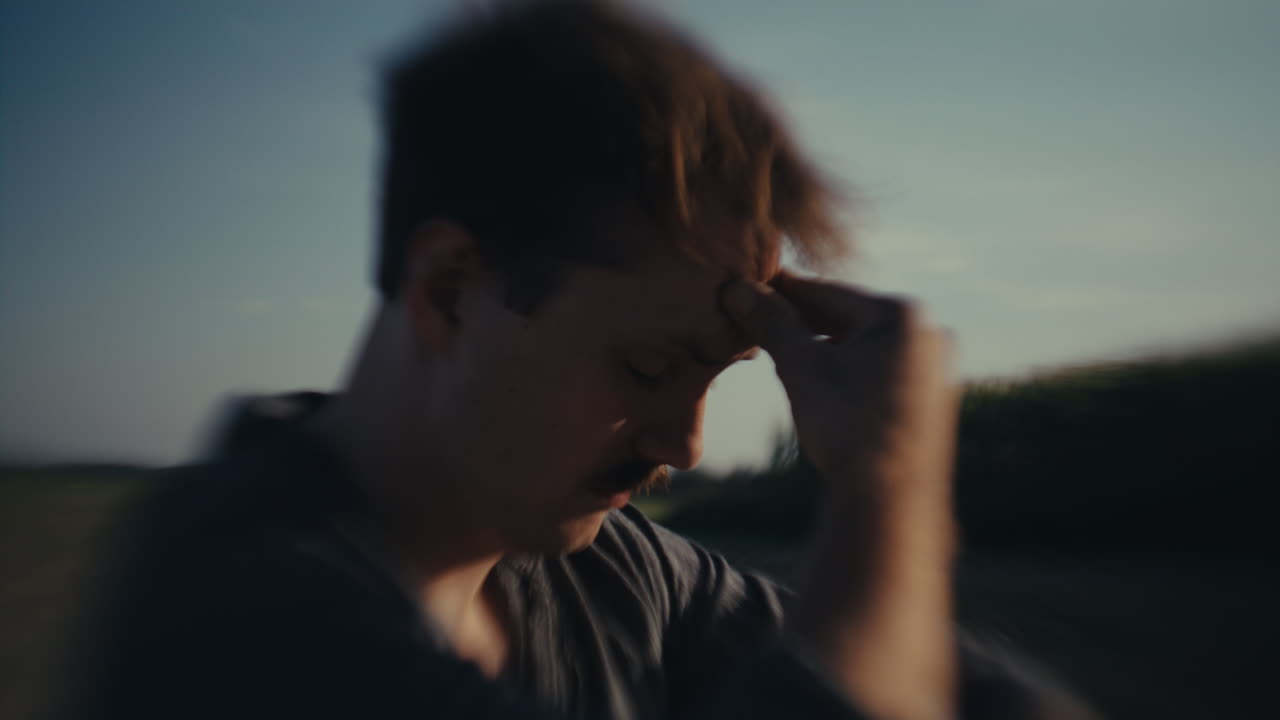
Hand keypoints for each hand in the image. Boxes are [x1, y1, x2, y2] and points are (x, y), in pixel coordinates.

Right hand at [722, 271, 960, 719]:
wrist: (890, 500)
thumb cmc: (845, 426)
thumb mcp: (801, 367)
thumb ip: (771, 324)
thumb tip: (736, 289)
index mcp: (901, 314)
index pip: (827, 294)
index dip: (782, 292)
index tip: (750, 286)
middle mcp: (929, 333)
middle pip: (849, 319)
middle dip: (804, 322)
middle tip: (759, 318)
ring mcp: (935, 369)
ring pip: (866, 348)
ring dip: (826, 348)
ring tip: (785, 353)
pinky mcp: (933, 402)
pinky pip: (881, 373)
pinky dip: (850, 373)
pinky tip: (822, 385)